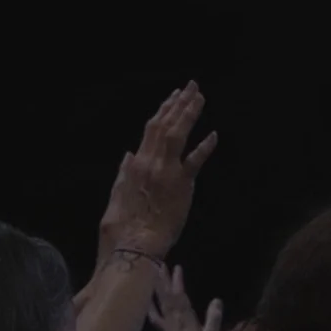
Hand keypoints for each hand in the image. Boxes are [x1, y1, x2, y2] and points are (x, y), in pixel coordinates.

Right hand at [98, 82, 217, 258]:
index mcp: (135, 164)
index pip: (151, 130)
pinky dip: (204, 147)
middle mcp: (151, 162)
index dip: (163, 111)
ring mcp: (167, 172)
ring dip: (189, 114)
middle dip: (179, 104)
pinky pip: (195, 162)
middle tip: (191, 87)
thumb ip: (123, 174)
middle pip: (166, 126)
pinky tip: (213, 135)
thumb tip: (128, 155)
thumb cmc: (121, 226)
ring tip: (199, 97)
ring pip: (179, 135)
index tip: (172, 97)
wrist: (134, 244)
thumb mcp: (117, 196)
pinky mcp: (182, 186)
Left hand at [148, 265, 222, 330]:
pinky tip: (148, 302)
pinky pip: (156, 317)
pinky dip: (151, 307)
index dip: (178, 281)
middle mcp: (173, 318)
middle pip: (167, 295)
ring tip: (154, 275)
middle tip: (159, 264)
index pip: (180, 295)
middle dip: (164, 279)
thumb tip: (217, 300)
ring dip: (157, 288)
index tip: (177, 267)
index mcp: (185, 317)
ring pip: (160, 302)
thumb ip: (214, 318)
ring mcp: (167, 324)